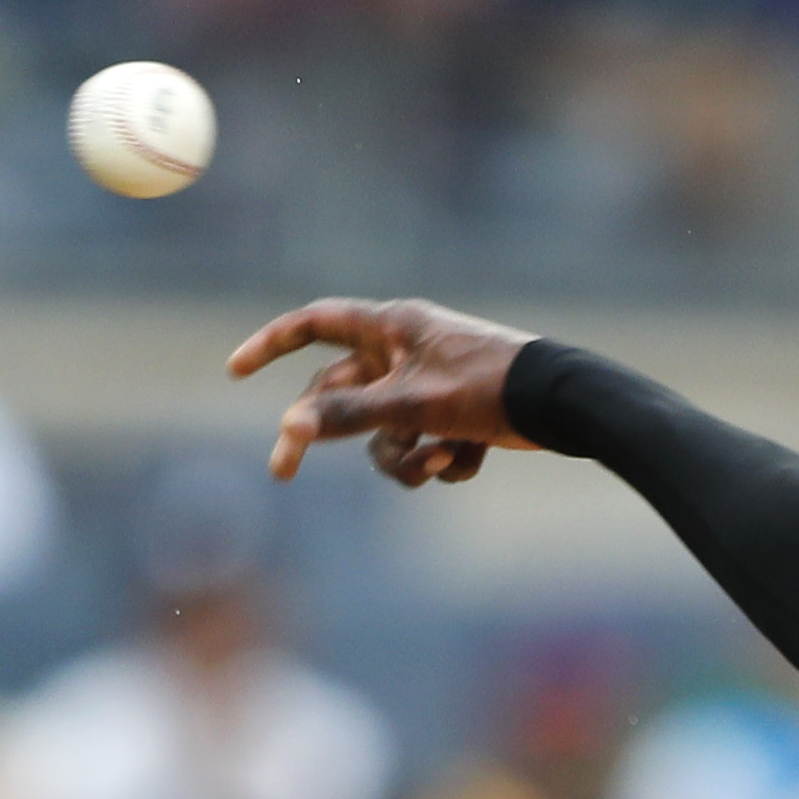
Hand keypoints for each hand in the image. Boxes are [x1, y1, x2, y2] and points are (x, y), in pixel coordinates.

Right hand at [225, 296, 543, 488]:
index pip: (314, 326)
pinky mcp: (455, 418)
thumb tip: (289, 429)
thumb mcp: (411, 405)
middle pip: (338, 396)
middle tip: (281, 472)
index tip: (236, 370)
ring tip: (442, 457)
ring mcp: (429, 387)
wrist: (561, 405)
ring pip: (384, 435)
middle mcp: (403, 353)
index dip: (271, 344)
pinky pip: (424, 449)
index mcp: (390, 328)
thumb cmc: (487, 388)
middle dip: (321, 435)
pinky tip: (476, 455)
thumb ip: (349, 417)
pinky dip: (445, 462)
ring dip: (406, 459)